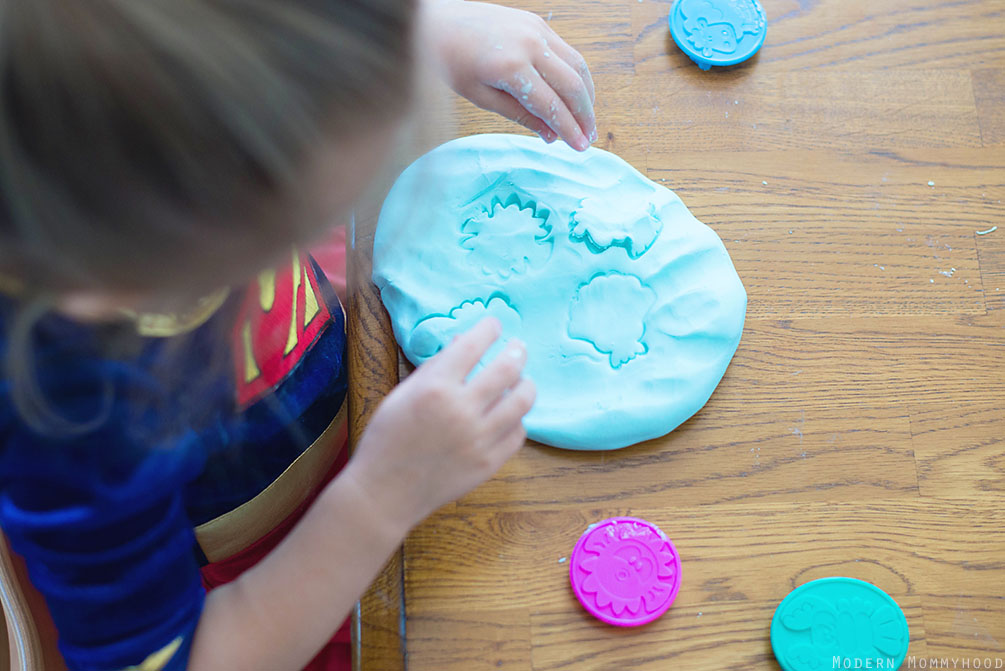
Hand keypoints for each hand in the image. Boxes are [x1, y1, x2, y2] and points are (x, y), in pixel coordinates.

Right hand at [347, 318, 535, 530]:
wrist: (385, 492)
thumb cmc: (387, 439)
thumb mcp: (401, 394)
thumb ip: (434, 367)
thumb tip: (463, 342)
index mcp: (435, 387)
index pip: (473, 345)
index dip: (488, 329)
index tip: (494, 325)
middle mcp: (461, 410)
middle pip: (507, 368)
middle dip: (517, 350)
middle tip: (518, 347)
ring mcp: (479, 439)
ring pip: (522, 401)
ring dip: (526, 384)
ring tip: (522, 380)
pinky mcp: (489, 463)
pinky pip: (518, 434)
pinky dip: (517, 420)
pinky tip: (510, 415)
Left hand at [421, 0, 596, 150]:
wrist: (436, 23)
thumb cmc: (451, 62)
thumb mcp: (481, 97)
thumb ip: (519, 116)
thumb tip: (552, 136)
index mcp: (510, 66)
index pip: (551, 105)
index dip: (569, 129)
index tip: (580, 149)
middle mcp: (529, 44)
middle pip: (572, 85)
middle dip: (585, 116)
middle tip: (588, 139)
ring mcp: (536, 30)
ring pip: (577, 66)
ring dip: (586, 95)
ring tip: (586, 120)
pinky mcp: (537, 23)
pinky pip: (567, 52)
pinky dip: (576, 75)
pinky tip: (576, 94)